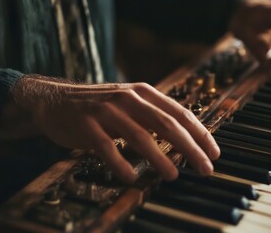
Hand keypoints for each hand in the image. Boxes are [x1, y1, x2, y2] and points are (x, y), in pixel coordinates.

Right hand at [12, 75, 219, 182]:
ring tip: (174, 174)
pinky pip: (106, 147)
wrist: (56, 99)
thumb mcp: (131, 104)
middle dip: (190, 148)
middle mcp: (129, 98)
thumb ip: (155, 117)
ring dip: (160, 158)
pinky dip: (120, 163)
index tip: (214, 153)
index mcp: (144, 93)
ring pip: (140, 136)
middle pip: (167, 125)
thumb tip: (187, 140)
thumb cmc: (100, 107)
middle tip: (205, 168)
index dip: (200, 134)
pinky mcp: (87, 125)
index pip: (180, 114)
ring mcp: (107, 110)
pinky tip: (131, 177)